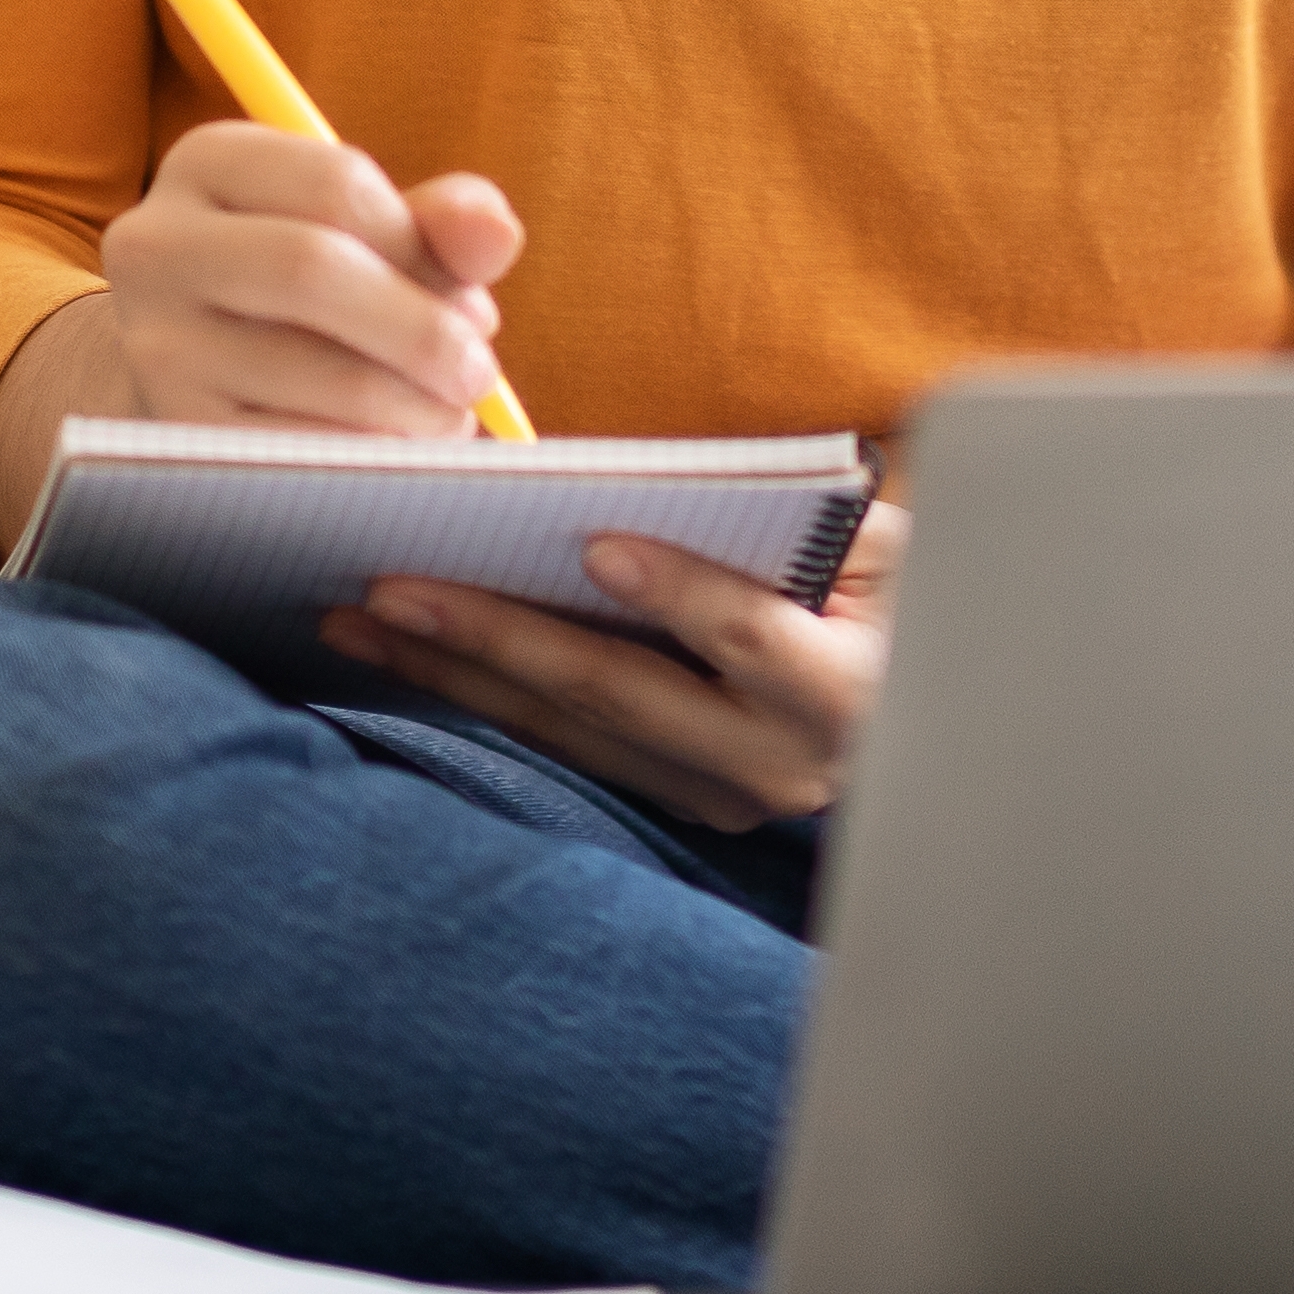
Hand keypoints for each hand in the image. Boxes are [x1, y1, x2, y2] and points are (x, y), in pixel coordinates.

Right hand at [71, 120, 523, 432]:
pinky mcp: (172, 430)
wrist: (199, 383)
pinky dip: (370, 454)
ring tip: (447, 417)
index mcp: (209, 163)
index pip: (336, 181)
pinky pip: (296, 447)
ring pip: (315, 370)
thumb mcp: (368, 236)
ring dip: (413, 405)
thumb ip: (441, 226)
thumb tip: (497, 234)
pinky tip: (395, 451)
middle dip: (423, 329)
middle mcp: (156, 243)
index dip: (422, 245)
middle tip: (479, 373)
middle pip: (311, 266)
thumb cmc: (310, 296)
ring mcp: (153, 342)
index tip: (471, 298)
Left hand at [320, 504, 904, 832]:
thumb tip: (696, 487)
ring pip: (569, 732)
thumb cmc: (915, 605)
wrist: (930, 722)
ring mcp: (720, 797)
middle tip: (394, 584)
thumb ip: (820, 527)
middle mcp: (775, 764)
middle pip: (621, 696)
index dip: (678, 592)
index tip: (597, 544)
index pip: (752, 639)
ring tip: (363, 618)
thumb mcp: (903, 554)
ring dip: (456, 673)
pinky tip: (416, 656)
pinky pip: (568, 748)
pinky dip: (486, 696)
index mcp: (844, 692)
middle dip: (497, 636)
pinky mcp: (680, 806)